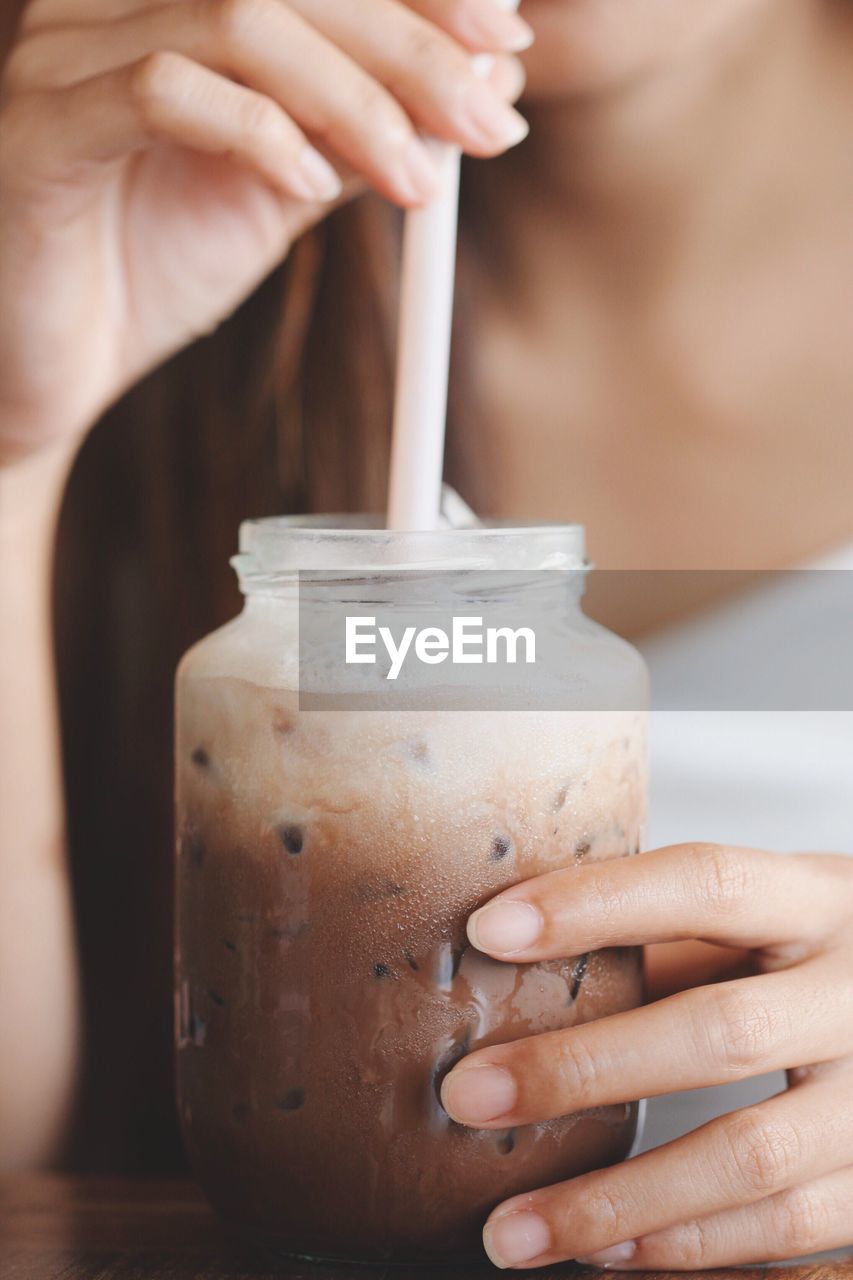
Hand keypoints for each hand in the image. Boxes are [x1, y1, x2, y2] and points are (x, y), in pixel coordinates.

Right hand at [0, 0, 528, 463]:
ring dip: (353, 99)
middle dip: (409, 45)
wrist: (50, 368)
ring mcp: (65, 55)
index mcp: (167, 2)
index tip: (502, 38)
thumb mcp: (282, 193)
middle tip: (485, 118)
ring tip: (416, 178)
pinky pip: (167, 93)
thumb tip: (480, 96)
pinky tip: (309, 192)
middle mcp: (109, 3)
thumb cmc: (149, 271)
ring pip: (236, 19)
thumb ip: (362, 137)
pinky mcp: (44, 127)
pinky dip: (261, 134)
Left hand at [441, 844, 852, 1266]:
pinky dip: (685, 1247)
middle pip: (719, 1032)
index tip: (488, 931)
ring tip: (512, 1229)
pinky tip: (603, 1253)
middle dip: (580, 1069)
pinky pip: (787, 1228)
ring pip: (751, 1159)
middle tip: (469, 1097)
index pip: (703, 885)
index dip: (594, 905)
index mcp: (820, 900)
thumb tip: (524, 962)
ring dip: (617, 1201)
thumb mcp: (770, 915)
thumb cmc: (826, 951)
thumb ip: (673, 933)